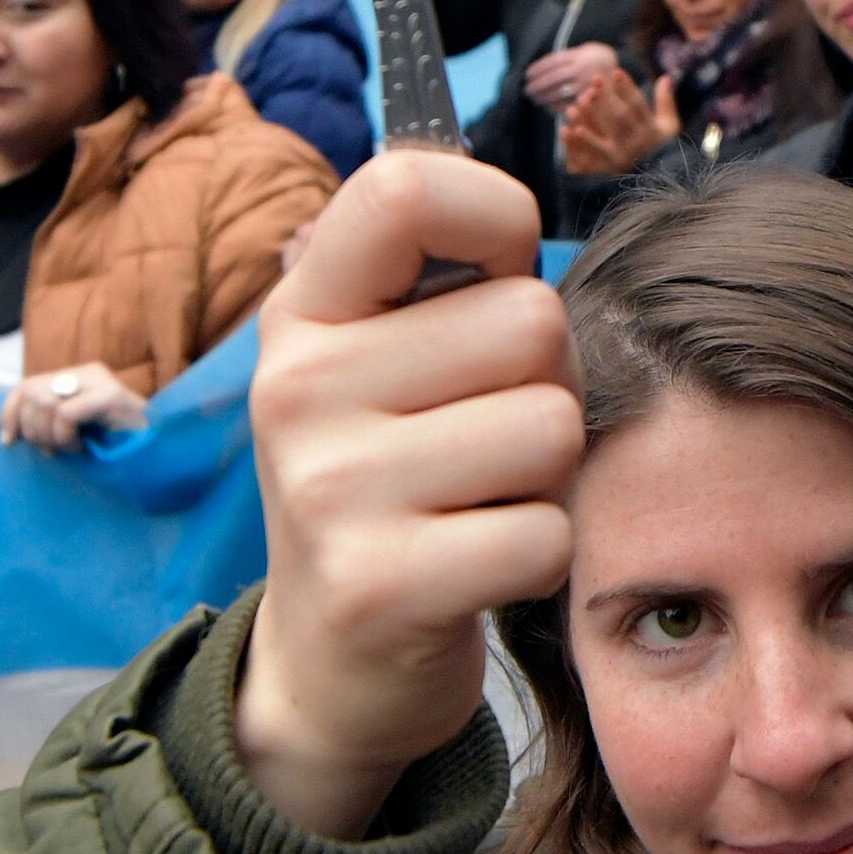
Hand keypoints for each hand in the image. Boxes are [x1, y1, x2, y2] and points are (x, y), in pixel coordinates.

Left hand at [0, 363, 149, 451]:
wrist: (160, 451)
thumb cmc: (119, 446)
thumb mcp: (76, 431)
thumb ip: (50, 422)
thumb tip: (10, 431)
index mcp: (77, 378)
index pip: (26, 385)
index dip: (10, 412)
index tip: (8, 441)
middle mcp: (87, 372)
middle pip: (29, 390)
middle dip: (30, 428)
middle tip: (50, 450)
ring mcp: (99, 382)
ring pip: (44, 401)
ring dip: (49, 435)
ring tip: (70, 448)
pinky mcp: (110, 396)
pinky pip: (65, 414)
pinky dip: (65, 437)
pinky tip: (83, 447)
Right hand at [239, 153, 578, 838]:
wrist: (328, 664)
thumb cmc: (391, 481)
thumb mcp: (374, 365)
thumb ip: (434, 281)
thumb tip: (513, 211)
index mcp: (302, 315)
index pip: (404, 189)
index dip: (496, 213)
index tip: (500, 268)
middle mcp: (299, 390)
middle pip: (530, 319)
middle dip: (543, 380)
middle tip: (481, 435)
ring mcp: (332, 490)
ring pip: (552, 425)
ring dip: (547, 475)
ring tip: (477, 500)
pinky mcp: (382, 587)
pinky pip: (547, 531)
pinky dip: (541, 553)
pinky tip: (478, 565)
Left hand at [522, 42, 622, 110]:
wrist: (622, 75)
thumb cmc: (596, 63)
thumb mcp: (584, 53)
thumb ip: (566, 59)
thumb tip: (538, 70)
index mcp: (580, 56)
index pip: (554, 62)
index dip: (539, 68)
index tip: (527, 74)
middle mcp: (584, 70)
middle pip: (554, 77)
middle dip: (538, 84)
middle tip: (527, 89)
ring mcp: (588, 85)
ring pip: (560, 92)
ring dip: (544, 96)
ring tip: (535, 98)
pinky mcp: (592, 100)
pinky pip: (570, 104)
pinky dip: (556, 107)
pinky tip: (548, 107)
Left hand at [557, 67, 676, 176]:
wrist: (656, 186)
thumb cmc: (661, 149)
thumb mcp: (669, 127)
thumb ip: (665, 102)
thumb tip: (666, 77)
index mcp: (651, 132)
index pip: (639, 107)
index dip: (628, 89)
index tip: (616, 72)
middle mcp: (636, 145)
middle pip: (620, 119)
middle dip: (608, 98)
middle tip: (595, 79)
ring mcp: (620, 159)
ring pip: (605, 137)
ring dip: (591, 120)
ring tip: (577, 104)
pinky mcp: (606, 172)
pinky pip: (590, 157)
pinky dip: (578, 144)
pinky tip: (567, 129)